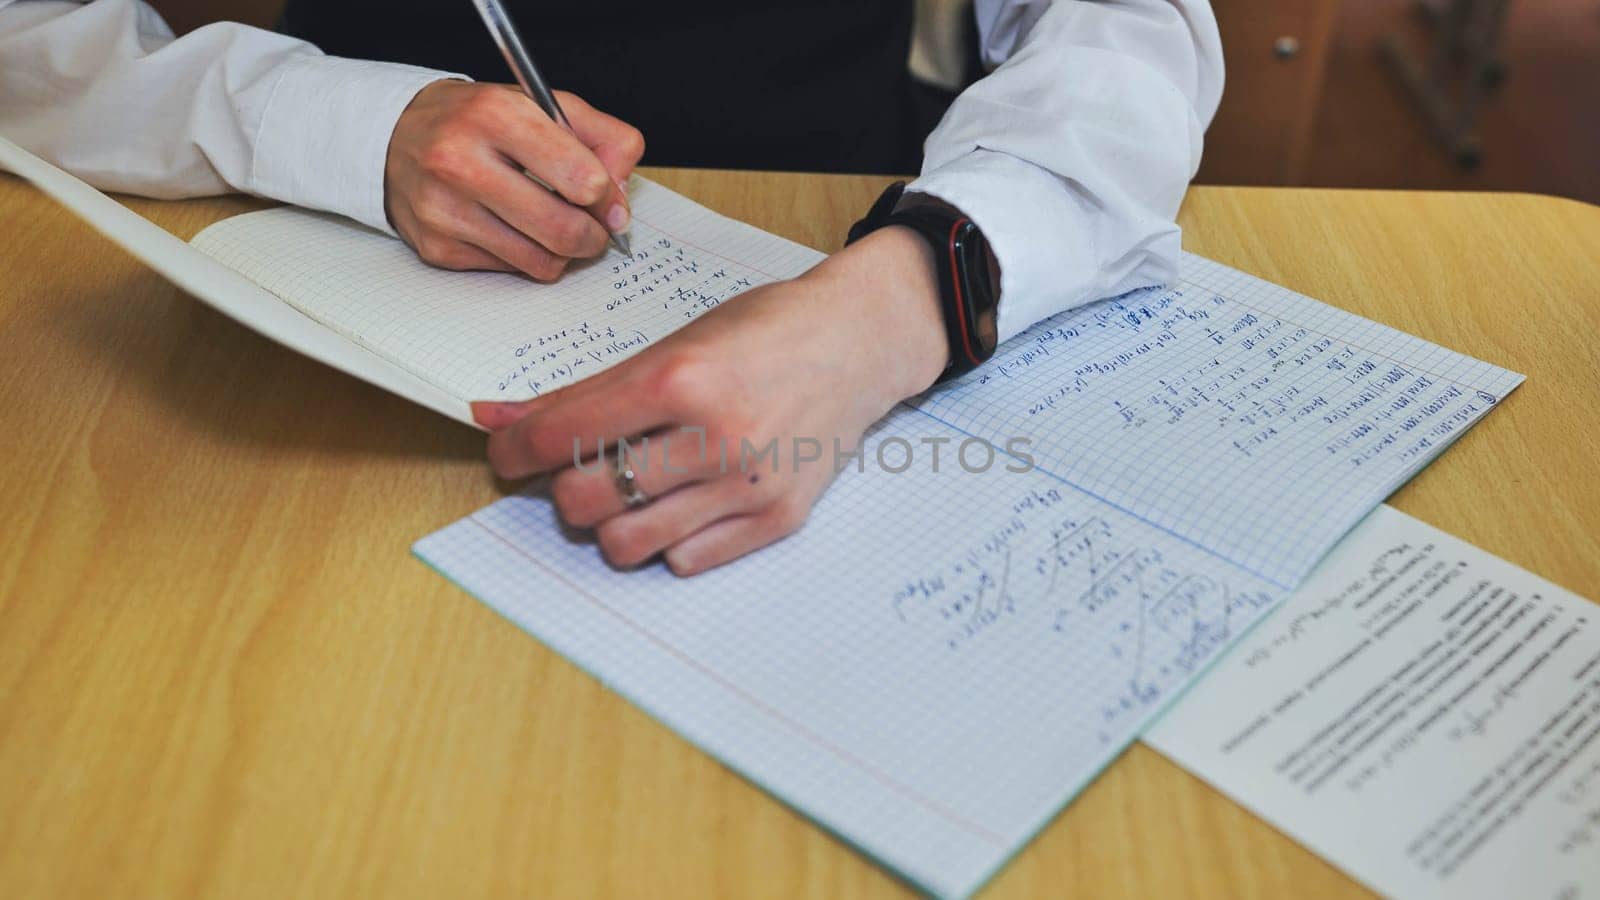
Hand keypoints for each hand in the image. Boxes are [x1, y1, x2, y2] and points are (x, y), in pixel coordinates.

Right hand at [385, 81, 643, 279]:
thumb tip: (621, 199)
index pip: (581, 177)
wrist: (394, 137)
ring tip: (556, 228)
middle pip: (563, 230)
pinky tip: (514, 230)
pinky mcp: (438, 248)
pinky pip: (511, 271)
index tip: (607, 201)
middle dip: (593, 237)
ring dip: (563, 252)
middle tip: (594, 229)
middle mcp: (461, 162)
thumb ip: (601, 138)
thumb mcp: (542, 105)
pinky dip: (526, 257)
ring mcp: (445, 210)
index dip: (607, 197)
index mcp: (495, 115)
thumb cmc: (479, 122)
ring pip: (541, 262)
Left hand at [470, 227, 949, 574]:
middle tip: (581, 469)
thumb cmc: (764, 333)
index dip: (515, 452)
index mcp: (680, 379)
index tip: (509, 455)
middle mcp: (716, 436)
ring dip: (612, 521)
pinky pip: (685, 560)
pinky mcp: (778, 519)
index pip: (561, 436)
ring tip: (631, 491)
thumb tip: (496, 418)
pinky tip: (684, 502)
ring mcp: (749, 485)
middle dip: (566, 488)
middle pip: (584, 500)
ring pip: (628, 543)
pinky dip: (669, 538)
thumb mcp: (670, 345)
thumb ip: (583, 391)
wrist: (858, 343)